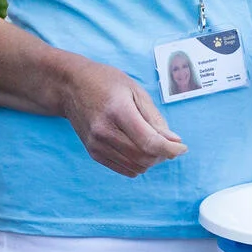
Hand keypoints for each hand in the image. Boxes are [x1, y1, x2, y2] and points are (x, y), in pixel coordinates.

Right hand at [62, 58, 185, 176]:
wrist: (70, 86)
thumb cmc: (105, 82)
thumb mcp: (135, 91)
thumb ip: (154, 118)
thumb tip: (173, 142)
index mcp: (117, 111)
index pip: (149, 142)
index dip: (171, 149)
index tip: (182, 147)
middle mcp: (104, 131)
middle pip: (144, 157)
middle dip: (163, 155)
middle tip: (169, 142)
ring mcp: (96, 144)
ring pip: (135, 167)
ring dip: (152, 160)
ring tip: (154, 144)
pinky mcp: (93, 152)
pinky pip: (124, 169)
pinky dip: (138, 164)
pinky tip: (140, 149)